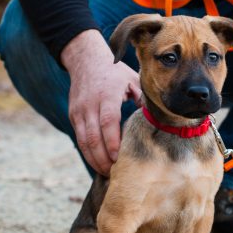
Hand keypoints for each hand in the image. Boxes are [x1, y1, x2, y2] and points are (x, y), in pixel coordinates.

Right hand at [61, 30, 141, 175]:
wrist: (86, 60)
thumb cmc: (115, 72)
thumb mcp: (132, 80)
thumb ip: (143, 100)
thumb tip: (158, 119)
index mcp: (107, 94)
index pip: (107, 122)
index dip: (112, 142)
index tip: (118, 158)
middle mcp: (90, 104)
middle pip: (93, 136)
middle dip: (103, 158)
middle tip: (115, 172)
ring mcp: (79, 111)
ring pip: (84, 141)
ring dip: (94, 159)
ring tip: (107, 172)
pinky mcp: (74, 116)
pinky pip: (79, 138)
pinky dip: (88, 153)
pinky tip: (98, 162)